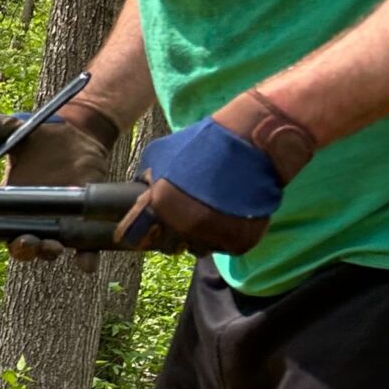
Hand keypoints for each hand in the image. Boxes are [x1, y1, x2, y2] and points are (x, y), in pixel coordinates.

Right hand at [0, 102, 119, 264]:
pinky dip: (85, 258)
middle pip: (18, 247)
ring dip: (46, 252)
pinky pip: (82, 247)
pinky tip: (86, 263)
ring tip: (51, 247)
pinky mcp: (82, 222)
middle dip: (20, 250)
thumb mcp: (15, 131)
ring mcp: (55, 224)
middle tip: (23, 242)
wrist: (78, 136)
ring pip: (47, 249)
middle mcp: (28, 220)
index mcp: (6, 205)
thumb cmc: (40, 138)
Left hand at [117, 90, 318, 256]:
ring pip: (199, 248)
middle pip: (169, 245)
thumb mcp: (161, 152)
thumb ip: (146, 176)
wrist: (251, 141)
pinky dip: (228, 235)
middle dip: (174, 234)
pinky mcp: (239, 241)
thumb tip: (142, 186)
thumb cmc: (203, 143)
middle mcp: (183, 227)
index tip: (151, 225)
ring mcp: (213, 236)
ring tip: (212, 213)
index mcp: (159, 206)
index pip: (136, 235)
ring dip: (201, 236)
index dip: (143, 230)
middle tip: (188, 216)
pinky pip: (226, 246)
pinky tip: (231, 215)